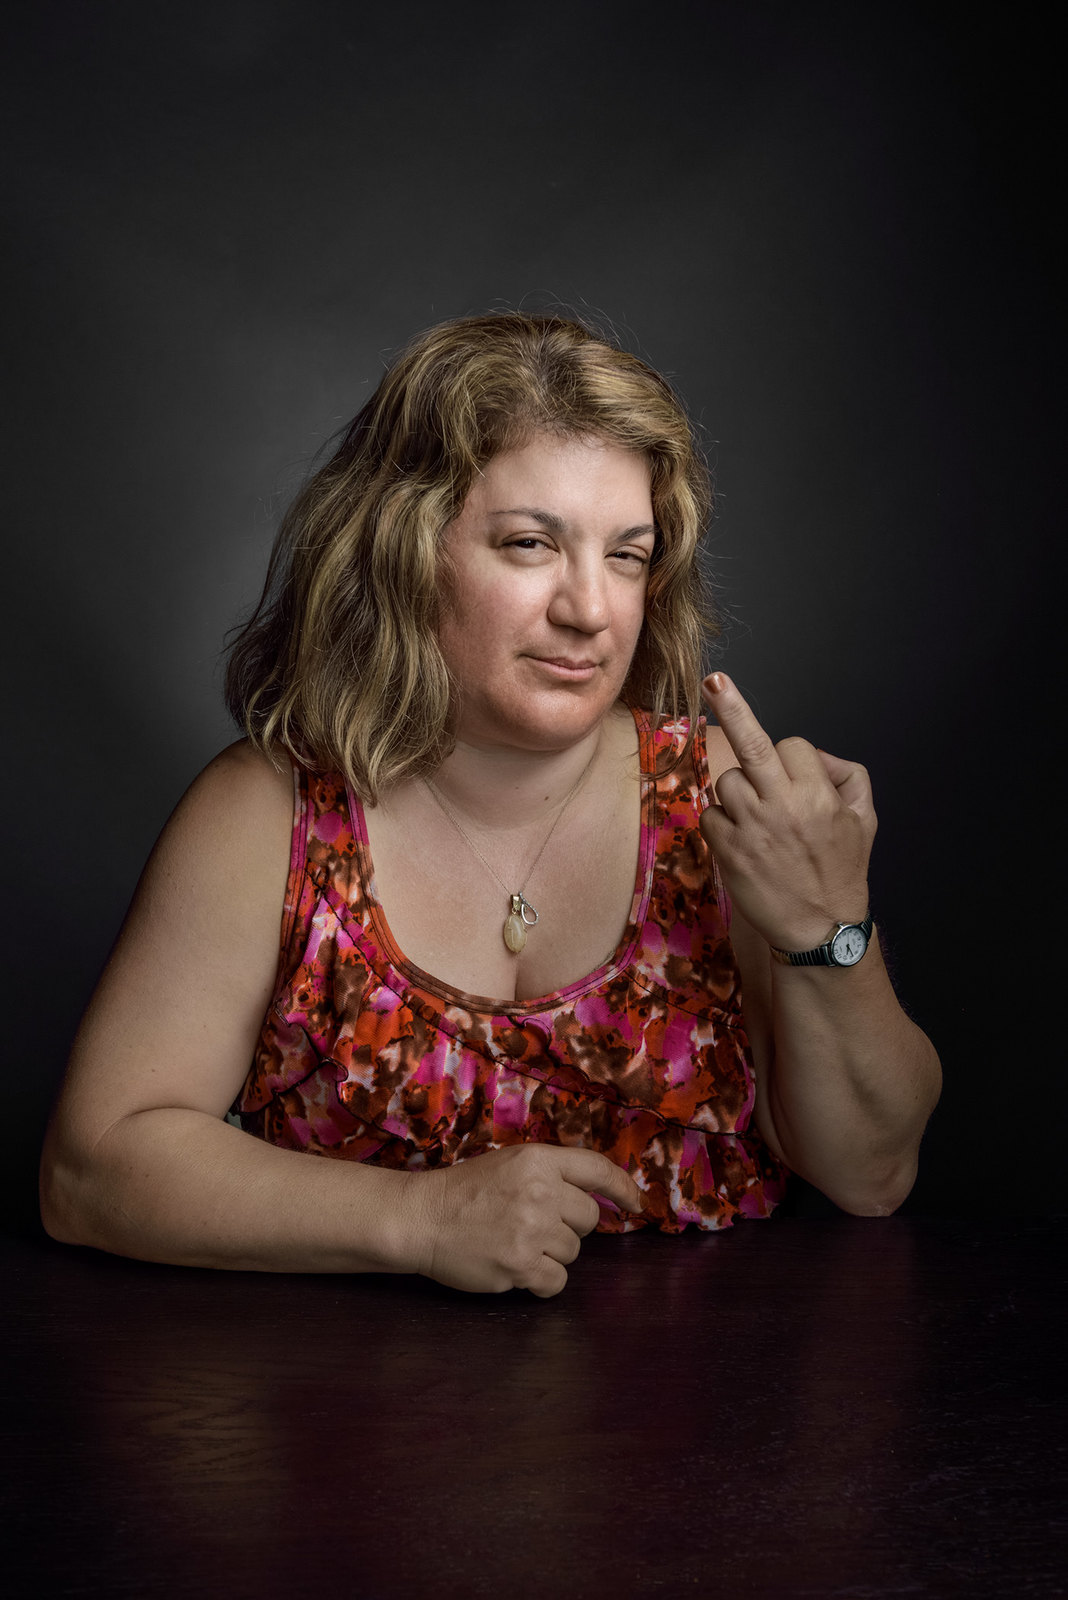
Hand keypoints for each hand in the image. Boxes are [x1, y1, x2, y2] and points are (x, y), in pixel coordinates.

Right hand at [410, 1143, 643, 1296]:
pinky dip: (542, 1281)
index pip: (597, 1170)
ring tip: (516, 1244)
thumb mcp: (510, 1164)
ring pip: (572, 1252)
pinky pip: (556, 1281)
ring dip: (550, 1254)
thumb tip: (596, 1197)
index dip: (623, 1188)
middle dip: (568, 1226)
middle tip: (535, 1225)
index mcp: (538, 1160)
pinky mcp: (520, 1266)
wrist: (421, 1218)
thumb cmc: (463, 1191)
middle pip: (587, 1219)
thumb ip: (550, 1174)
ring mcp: (531, 1230)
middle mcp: (540, 1192)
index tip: (637, 1204)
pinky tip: (518, 1270)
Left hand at [699, 672, 875, 950]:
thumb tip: (813, 753)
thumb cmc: (842, 871)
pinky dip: (723, 823)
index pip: (791, 745)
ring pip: (726, 781)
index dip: (790, 756)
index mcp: (818, 794)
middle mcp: (783, 804)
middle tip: (714, 680)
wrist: (820, 929)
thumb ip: (847, 775)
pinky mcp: (728, 849)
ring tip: (759, 822)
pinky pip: (711, 815)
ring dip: (737, 793)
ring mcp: (752, 827)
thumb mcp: (864, 819)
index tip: (791, 769)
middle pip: (752, 744)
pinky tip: (744, 844)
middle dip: (733, 706)